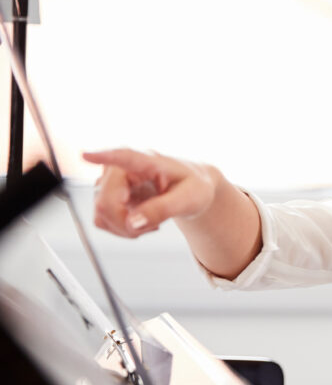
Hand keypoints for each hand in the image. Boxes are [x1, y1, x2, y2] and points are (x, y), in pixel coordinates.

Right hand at [83, 148, 216, 236]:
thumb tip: (132, 223)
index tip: (86, 155)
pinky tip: (140, 222)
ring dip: (124, 228)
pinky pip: (102, 220)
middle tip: (153, 226)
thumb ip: (162, 210)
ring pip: (101, 213)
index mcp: (147, 160)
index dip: (104, 156)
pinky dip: (120, 229)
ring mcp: (111, 182)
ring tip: (151, 222)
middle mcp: (122, 167)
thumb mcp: (189, 199)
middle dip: (126, 223)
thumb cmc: (193, 186)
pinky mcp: (107, 196)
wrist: (191, 188)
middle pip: (105, 201)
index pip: (123, 157)